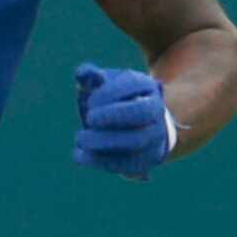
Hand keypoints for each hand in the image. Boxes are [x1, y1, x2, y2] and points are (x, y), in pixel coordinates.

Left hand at [73, 62, 177, 179]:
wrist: (141, 127)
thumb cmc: (116, 101)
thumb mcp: (106, 84)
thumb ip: (92, 77)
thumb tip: (82, 73)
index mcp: (147, 87)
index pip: (133, 85)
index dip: (108, 93)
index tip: (89, 102)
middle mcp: (156, 111)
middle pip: (139, 113)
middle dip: (112, 115)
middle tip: (88, 118)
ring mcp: (155, 136)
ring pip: (135, 140)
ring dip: (103, 141)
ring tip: (80, 139)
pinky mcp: (147, 159)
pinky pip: (128, 164)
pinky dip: (102, 161)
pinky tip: (81, 156)